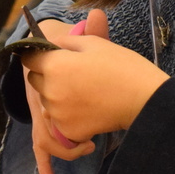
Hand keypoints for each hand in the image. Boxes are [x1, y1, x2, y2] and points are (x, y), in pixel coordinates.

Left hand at [23, 9, 167, 173]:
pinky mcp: (69, 132)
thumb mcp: (95, 44)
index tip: (50, 55)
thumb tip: (53, 43)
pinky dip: (71, 117)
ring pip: (48, 102)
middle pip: (36, 81)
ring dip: (59, 97)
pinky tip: (90, 109)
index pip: (29, 57)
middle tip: (73, 74)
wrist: (144, 100)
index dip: (38, 54)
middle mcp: (50, 91)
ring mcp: (58, 114)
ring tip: (85, 92)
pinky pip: (61, 122)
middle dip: (48, 76)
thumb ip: (67, 41)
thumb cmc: (122, 66)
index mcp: (54, 65)